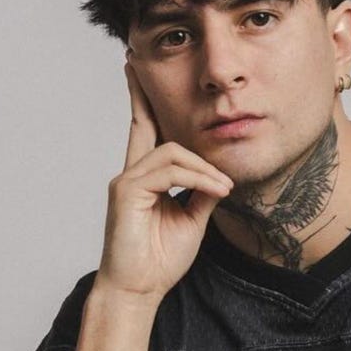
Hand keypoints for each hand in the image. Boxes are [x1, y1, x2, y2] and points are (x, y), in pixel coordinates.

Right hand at [94, 62, 233, 300]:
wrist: (139, 291)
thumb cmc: (160, 260)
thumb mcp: (193, 219)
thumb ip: (202, 192)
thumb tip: (219, 174)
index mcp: (147, 178)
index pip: (149, 133)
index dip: (147, 104)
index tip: (140, 76)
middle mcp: (133, 173)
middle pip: (141, 122)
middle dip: (141, 91)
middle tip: (134, 60)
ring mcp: (127, 181)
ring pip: (172, 151)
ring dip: (204, 168)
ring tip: (223, 190)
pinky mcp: (127, 192)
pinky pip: (169, 171)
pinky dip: (196, 178)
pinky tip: (215, 192)